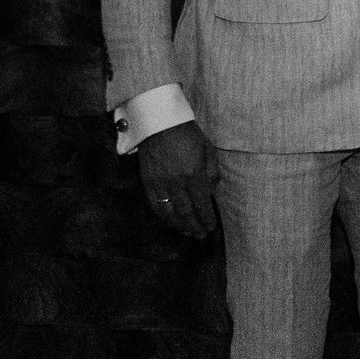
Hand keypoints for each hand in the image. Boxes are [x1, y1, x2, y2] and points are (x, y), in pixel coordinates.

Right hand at [137, 120, 216, 237]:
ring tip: (187, 232)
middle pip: (186, 212)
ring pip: (169, 212)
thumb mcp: (209, 150)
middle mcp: (176, 181)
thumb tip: (210, 193)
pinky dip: (163, 216)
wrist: (159, 123)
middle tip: (200, 235)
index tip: (210, 227)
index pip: (202, 203)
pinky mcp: (147, 181)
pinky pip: (155, 205)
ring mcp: (160, 182)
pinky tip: (170, 221)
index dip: (206, 218)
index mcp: (194, 173)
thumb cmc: (188, 134)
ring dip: (179, 225)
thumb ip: (212, 173)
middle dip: (195, 226)